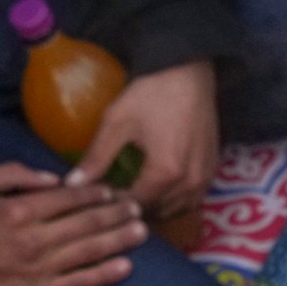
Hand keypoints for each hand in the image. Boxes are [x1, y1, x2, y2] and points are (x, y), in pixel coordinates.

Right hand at [0, 163, 145, 285]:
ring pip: (90, 250)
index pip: (68, 198)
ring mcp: (41, 268)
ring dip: (120, 240)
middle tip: (137, 208)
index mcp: (20, 208)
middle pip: (86, 222)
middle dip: (116, 213)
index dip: (94, 193)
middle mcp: (36, 237)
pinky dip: (106, 274)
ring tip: (141, 232)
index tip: (111, 191)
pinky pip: (81, 283)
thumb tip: (51, 178)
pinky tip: (126, 267)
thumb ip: (11, 173)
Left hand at [70, 61, 218, 222]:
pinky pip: (192, 200)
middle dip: (132, 210)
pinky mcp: (213, 171)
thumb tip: (74, 183)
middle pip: (157, 212)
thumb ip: (97, 157)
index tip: (96, 199)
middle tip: (111, 200)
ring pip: (176, 210)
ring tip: (133, 198)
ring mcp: (205, 178)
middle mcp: (190, 182)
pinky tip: (158, 192)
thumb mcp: (117, 122)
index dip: (113, 205)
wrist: (189, 74)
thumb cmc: (152, 94)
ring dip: (154, 209)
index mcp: (165, 172)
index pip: (135, 204)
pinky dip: (174, 202)